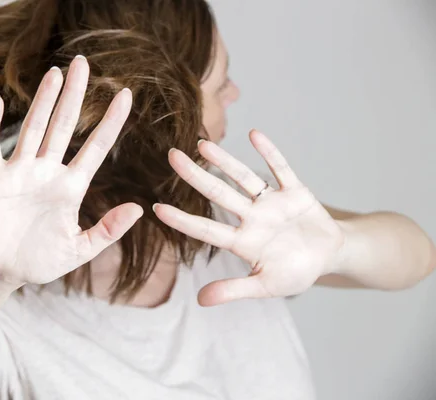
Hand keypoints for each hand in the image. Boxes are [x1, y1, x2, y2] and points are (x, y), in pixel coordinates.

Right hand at [0, 56, 142, 290]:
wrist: (1, 274)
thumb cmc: (40, 262)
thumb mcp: (80, 249)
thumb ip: (108, 230)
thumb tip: (139, 208)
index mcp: (71, 187)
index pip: (95, 147)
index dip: (110, 122)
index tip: (126, 95)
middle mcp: (47, 172)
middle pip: (64, 126)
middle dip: (75, 96)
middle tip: (84, 64)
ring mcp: (20, 172)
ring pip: (33, 128)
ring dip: (43, 101)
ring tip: (55, 73)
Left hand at [153, 130, 345, 305]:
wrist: (330, 257)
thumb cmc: (296, 272)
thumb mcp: (267, 286)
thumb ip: (234, 290)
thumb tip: (200, 301)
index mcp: (243, 242)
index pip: (207, 229)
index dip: (182, 220)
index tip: (156, 208)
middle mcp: (252, 218)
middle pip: (218, 194)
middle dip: (195, 175)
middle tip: (171, 155)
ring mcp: (272, 203)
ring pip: (244, 178)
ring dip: (225, 161)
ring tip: (203, 144)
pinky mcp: (295, 192)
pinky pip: (281, 169)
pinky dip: (270, 153)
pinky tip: (254, 135)